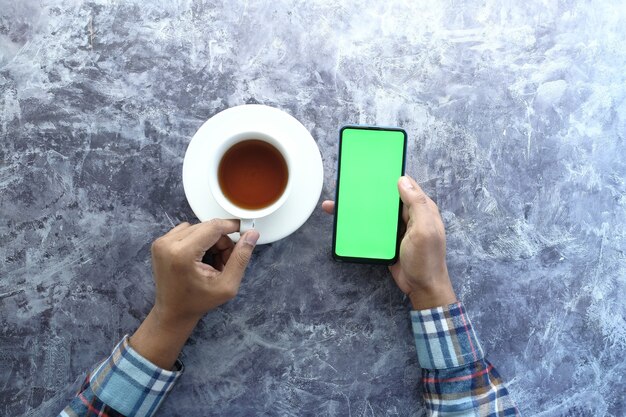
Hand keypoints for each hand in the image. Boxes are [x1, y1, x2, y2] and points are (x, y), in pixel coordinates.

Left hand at [130, 220, 258, 368]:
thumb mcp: (227, 285)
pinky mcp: (160, 243)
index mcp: (182, 253)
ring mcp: (161, 242)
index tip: (244, 229)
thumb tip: (252, 234)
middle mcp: (168, 244)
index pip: (213, 227)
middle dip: (221, 241)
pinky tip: (200, 258)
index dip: (232, 226)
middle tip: (224, 262)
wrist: (173, 312)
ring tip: (211, 263)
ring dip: (210, 241)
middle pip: (207, 227)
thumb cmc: (197, 302)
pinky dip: (198, 241)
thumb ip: (241, 257)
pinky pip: (187, 231)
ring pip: (198, 227)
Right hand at [322, 176, 455, 309]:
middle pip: (386, 198)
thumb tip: (402, 180)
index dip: (390, 175)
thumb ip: (417, 205)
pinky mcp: (387, 239)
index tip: (372, 168)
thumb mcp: (424, 231)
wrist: (421, 288)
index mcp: (422, 209)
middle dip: (369, 191)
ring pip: (376, 212)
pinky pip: (372, 228)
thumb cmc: (427, 260)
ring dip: (359, 208)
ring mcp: (397, 228)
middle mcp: (409, 215)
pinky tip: (345, 223)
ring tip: (337, 204)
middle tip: (348, 185)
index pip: (406, 185)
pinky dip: (359, 224)